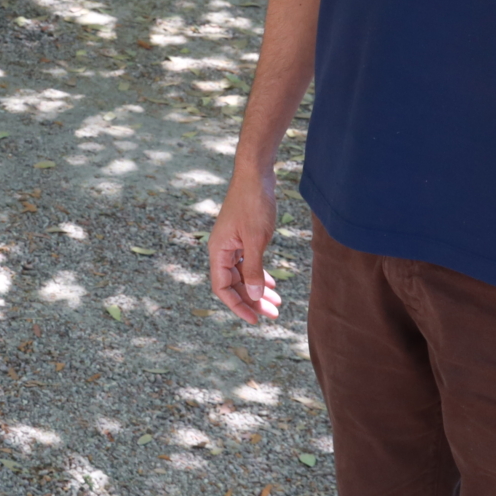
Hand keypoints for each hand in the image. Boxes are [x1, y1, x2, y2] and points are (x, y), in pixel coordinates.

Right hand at [207, 173, 282, 322]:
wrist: (256, 175)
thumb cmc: (253, 204)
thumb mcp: (256, 240)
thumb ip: (254, 269)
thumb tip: (254, 296)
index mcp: (218, 251)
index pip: (222, 288)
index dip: (237, 306)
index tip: (255, 319)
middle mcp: (222, 250)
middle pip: (234, 284)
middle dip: (252, 301)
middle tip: (273, 314)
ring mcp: (232, 244)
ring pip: (243, 275)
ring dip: (258, 290)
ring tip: (277, 303)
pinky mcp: (242, 237)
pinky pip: (248, 263)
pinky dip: (259, 274)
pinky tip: (272, 283)